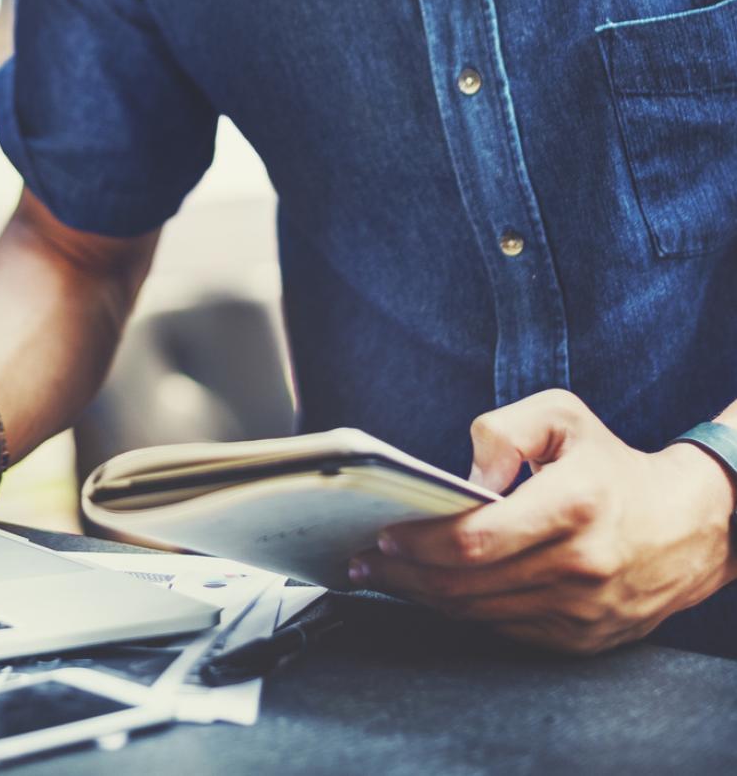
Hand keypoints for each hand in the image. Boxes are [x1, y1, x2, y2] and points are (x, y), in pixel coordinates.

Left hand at [349, 389, 736, 652]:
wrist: (690, 525)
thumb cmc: (612, 465)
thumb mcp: (563, 417)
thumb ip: (504, 429)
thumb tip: (465, 476)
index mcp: (574, 505)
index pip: (476, 539)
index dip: (421, 542)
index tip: (384, 533)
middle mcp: (581, 563)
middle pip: (467, 584)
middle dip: (404, 573)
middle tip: (364, 561)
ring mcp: (584, 609)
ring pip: (479, 612)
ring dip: (423, 596)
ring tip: (387, 575)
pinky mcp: (584, 638)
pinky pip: (505, 629)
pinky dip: (464, 612)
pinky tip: (435, 592)